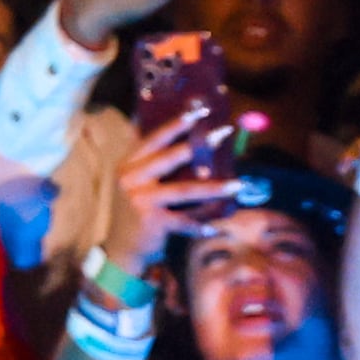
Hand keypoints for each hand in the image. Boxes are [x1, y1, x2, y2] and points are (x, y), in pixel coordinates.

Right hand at [92, 112, 237, 279]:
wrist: (121, 247)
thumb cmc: (135, 211)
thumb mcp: (135, 183)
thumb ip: (150, 164)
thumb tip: (180, 143)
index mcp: (128, 164)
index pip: (153, 139)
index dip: (175, 124)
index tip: (197, 111)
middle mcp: (131, 178)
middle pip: (169, 157)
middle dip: (198, 145)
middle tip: (221, 133)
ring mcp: (140, 199)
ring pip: (183, 189)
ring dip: (213, 188)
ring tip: (237, 184)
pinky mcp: (152, 221)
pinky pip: (183, 221)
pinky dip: (200, 224)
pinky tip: (214, 227)